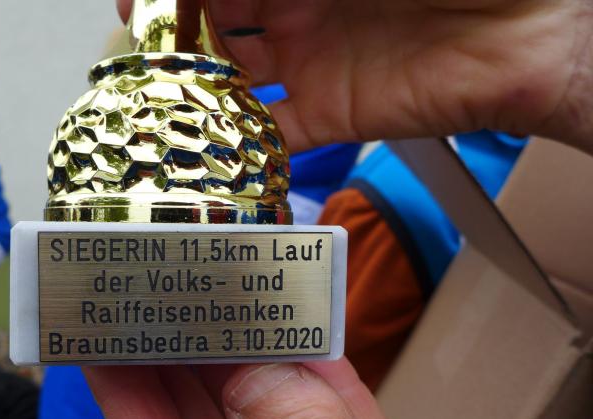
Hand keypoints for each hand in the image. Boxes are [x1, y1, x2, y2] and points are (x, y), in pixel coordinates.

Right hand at [117, 0, 592, 153]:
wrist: (541, 23)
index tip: (138, 0)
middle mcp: (299, 8)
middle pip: (215, 21)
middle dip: (172, 32)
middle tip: (138, 44)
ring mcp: (313, 62)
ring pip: (232, 77)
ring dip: (192, 86)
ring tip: (152, 94)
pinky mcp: (334, 113)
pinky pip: (272, 135)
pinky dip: (236, 143)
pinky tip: (201, 144)